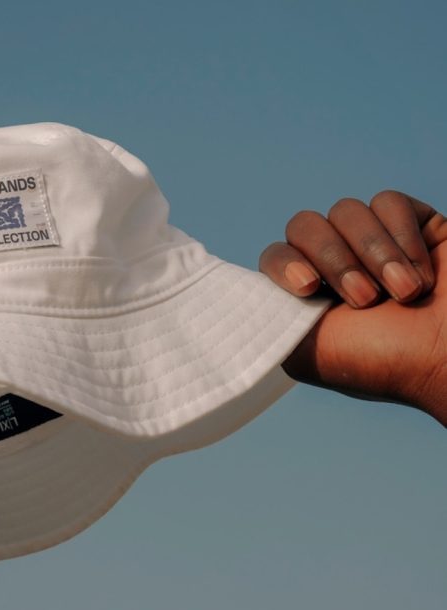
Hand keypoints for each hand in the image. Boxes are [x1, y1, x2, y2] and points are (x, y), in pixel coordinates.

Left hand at [259, 190, 446, 423]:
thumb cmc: (385, 364)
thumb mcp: (303, 353)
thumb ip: (264, 319)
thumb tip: (229, 295)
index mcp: (307, 297)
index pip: (274, 256)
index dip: (285, 264)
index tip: (309, 290)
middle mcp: (338, 267)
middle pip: (304, 225)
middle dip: (333, 258)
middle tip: (365, 298)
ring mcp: (377, 244)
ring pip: (346, 210)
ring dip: (374, 252)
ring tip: (404, 292)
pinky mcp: (417, 225)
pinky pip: (387, 202)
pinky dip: (402, 235)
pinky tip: (423, 272)